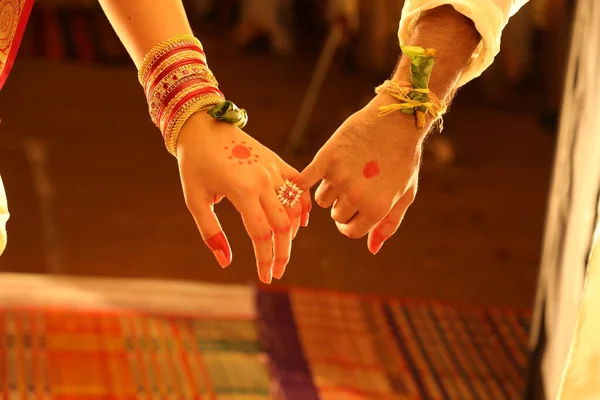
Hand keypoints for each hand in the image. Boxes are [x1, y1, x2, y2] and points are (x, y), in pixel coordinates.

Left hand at [176, 112, 310, 282]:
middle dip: (283, 253)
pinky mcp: (277, 162)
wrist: (202, 125)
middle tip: (278, 271)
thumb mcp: (195, 201)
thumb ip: (211, 233)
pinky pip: (299, 187)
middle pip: (283, 226)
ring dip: (293, 234)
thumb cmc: (194, 164)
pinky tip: (300, 223)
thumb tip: (226, 263)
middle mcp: (263, 180)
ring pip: (294, 209)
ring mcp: (274, 170)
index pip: (262, 235)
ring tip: (283, 250)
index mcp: (242, 190)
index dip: (266, 260)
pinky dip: (303, 207)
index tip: (266, 277)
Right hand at [296, 93, 425, 253]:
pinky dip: (300, 185)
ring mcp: (339, 177)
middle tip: (354, 186)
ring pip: (321, 199)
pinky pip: (304, 181)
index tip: (353, 213)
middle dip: (342, 205)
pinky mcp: (326, 158)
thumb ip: (389, 224)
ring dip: (329, 190)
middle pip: (336, 215)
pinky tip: (298, 184)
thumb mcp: (404, 194)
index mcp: (376, 209)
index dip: (351, 223)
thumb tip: (372, 250)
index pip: (350, 231)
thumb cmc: (403, 159)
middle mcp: (356, 196)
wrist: (396, 120)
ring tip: (345, 173)